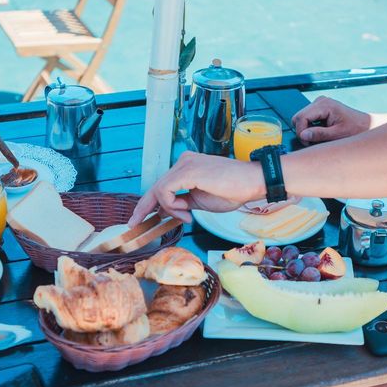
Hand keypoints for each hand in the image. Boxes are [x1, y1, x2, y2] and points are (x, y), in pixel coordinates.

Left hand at [129, 152, 261, 224]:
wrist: (252, 183)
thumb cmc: (233, 191)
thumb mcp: (201, 201)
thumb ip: (183, 203)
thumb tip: (167, 212)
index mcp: (186, 167)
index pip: (161, 185)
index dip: (147, 203)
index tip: (138, 219)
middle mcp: (183, 162)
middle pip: (155, 187)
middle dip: (144, 208)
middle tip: (134, 224)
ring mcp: (184, 164)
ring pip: (159, 190)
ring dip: (169, 209)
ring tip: (187, 216)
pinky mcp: (187, 171)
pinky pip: (166, 191)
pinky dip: (171, 205)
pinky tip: (186, 212)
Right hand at [291, 95, 370, 143]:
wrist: (365, 124)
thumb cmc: (355, 129)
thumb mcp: (337, 134)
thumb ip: (319, 134)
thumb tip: (303, 135)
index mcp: (325, 105)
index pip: (301, 118)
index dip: (301, 132)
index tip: (307, 143)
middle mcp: (320, 101)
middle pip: (298, 117)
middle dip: (302, 131)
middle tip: (312, 142)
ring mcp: (320, 103)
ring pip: (300, 117)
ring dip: (306, 129)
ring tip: (318, 137)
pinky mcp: (320, 107)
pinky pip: (306, 118)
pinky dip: (310, 127)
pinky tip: (320, 131)